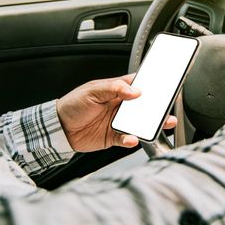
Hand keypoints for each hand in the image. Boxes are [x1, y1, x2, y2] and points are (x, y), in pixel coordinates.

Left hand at [56, 74, 176, 151]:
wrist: (58, 128)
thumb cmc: (72, 104)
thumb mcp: (92, 91)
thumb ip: (114, 88)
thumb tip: (134, 91)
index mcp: (117, 90)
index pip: (138, 85)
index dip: (152, 85)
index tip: (164, 86)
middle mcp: (121, 106)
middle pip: (145, 106)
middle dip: (158, 107)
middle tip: (167, 108)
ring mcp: (118, 121)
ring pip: (140, 123)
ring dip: (151, 125)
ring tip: (160, 125)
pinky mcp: (114, 137)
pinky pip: (127, 138)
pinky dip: (131, 139)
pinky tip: (132, 138)